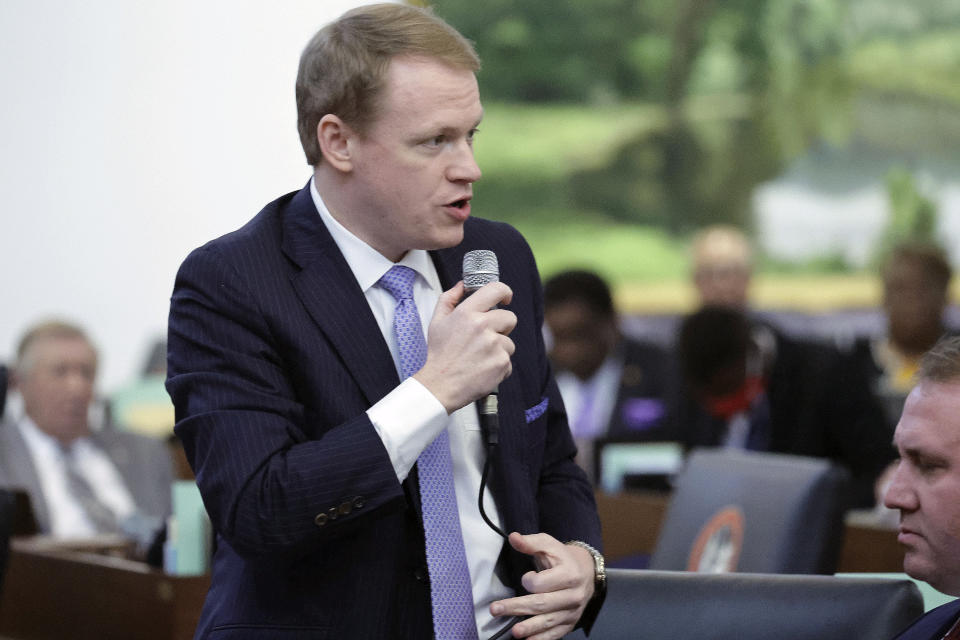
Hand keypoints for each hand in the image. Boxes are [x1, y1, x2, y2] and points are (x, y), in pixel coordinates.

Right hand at [414, 281, 516, 412]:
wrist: (440, 385)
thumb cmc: (439, 354)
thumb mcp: (437, 321)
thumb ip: (449, 299)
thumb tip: (462, 285)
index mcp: (467, 313)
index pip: (496, 290)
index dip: (505, 292)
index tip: (505, 299)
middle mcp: (482, 326)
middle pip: (510, 318)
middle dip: (502, 327)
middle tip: (486, 337)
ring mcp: (494, 345)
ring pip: (509, 342)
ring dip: (499, 349)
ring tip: (479, 357)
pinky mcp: (502, 363)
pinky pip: (508, 360)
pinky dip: (498, 365)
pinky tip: (482, 368)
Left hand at [489, 532, 594, 639]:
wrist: (586, 572)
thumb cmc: (562, 558)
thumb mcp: (549, 545)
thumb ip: (530, 543)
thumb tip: (513, 537)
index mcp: (569, 574)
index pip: (544, 583)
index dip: (529, 581)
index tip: (525, 578)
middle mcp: (573, 595)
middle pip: (542, 604)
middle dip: (517, 607)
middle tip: (496, 609)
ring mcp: (572, 612)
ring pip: (548, 621)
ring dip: (529, 628)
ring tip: (514, 632)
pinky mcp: (570, 623)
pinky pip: (555, 634)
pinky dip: (541, 638)